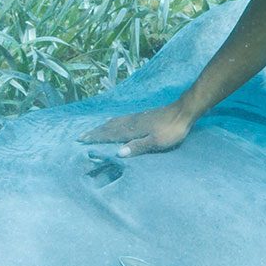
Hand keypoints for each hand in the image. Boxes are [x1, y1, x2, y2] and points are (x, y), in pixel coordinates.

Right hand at [79, 102, 193, 157]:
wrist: (183, 111)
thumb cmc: (171, 130)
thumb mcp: (156, 142)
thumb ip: (138, 147)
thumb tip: (118, 153)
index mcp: (132, 130)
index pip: (110, 135)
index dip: (96, 138)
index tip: (82, 140)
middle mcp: (131, 122)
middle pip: (109, 127)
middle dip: (95, 132)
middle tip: (81, 136)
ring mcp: (136, 118)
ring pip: (114, 122)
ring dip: (102, 127)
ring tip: (94, 130)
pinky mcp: (142, 116)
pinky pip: (121, 119)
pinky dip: (112, 122)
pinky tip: (114, 123)